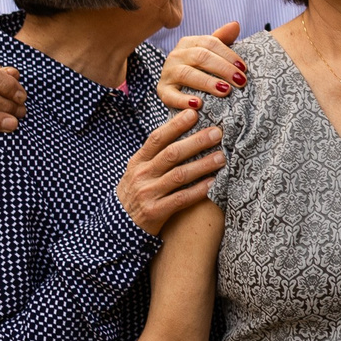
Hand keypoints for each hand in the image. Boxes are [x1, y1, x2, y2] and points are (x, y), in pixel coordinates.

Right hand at [118, 106, 224, 234]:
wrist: (119, 227)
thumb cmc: (136, 193)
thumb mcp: (139, 171)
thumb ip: (156, 155)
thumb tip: (180, 131)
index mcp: (138, 162)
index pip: (157, 138)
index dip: (175, 125)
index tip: (194, 113)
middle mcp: (141, 175)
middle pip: (172, 154)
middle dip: (196, 141)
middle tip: (217, 132)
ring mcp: (147, 193)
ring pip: (179, 175)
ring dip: (203, 165)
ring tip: (221, 157)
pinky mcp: (155, 212)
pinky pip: (180, 199)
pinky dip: (198, 190)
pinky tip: (212, 183)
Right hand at [157, 21, 245, 112]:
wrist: (177, 88)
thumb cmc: (200, 68)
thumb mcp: (210, 53)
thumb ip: (223, 39)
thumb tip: (235, 24)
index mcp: (188, 43)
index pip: (210, 43)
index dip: (228, 54)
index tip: (243, 68)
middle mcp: (176, 55)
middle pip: (200, 57)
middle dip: (223, 68)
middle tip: (240, 81)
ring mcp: (167, 73)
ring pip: (186, 74)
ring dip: (207, 82)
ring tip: (225, 91)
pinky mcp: (163, 91)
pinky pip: (171, 95)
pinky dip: (183, 100)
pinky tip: (198, 104)